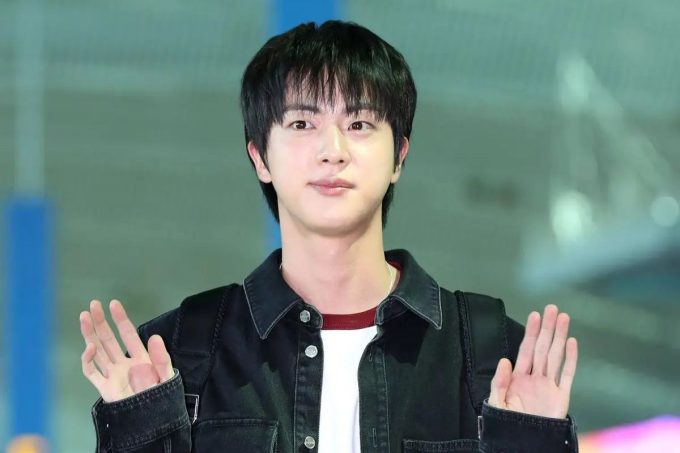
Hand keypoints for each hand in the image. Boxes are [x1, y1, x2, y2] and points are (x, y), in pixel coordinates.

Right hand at [79, 299, 173, 402]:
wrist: (153, 420)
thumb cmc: (162, 398)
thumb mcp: (166, 376)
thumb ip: (161, 358)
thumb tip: (154, 337)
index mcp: (141, 358)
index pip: (128, 334)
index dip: (120, 319)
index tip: (113, 303)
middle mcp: (124, 364)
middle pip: (109, 339)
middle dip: (100, 322)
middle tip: (93, 305)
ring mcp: (113, 375)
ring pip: (98, 351)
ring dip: (90, 334)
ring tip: (84, 317)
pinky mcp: (105, 388)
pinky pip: (92, 372)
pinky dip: (88, 360)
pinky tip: (89, 346)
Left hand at [488, 304, 577, 418]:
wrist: (525, 444)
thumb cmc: (508, 425)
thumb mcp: (497, 403)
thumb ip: (499, 382)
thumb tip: (504, 360)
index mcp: (518, 378)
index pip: (526, 350)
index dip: (531, 332)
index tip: (534, 315)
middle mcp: (535, 379)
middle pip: (543, 348)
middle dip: (547, 328)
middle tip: (552, 308)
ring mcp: (549, 386)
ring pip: (556, 356)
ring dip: (560, 336)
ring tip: (563, 318)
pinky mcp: (562, 397)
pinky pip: (567, 374)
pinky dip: (571, 358)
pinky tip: (572, 342)